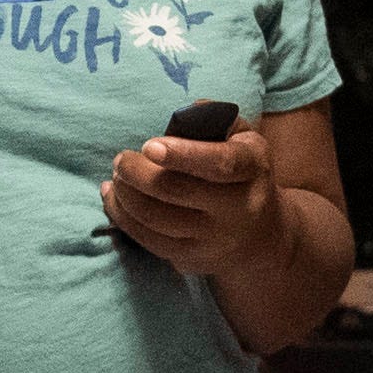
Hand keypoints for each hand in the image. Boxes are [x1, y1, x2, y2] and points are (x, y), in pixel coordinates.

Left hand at [104, 125, 284, 277]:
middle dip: (137, 172)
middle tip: (121, 159)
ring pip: (156, 218)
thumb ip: (216, 118)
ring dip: (125, 194)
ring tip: (116, 176)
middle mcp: (237, 209)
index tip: (149, 145)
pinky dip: (122, 217)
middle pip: (176, 192)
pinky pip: (148, 240)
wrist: (259, 235)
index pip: (219, 164)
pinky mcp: (192, 259)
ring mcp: (214, 239)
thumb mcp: (243, 138)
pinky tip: (113, 197)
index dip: (182, 154)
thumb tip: (185, 114)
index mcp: (251, 169)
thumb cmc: (241, 174)